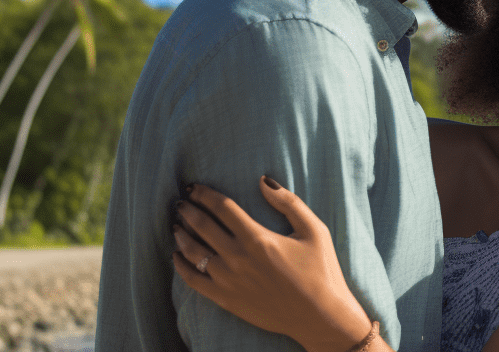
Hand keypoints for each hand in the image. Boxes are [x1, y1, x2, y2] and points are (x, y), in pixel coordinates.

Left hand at [172, 176, 377, 351]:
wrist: (319, 316)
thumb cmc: (321, 271)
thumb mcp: (314, 230)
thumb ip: (288, 202)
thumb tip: (264, 181)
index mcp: (258, 238)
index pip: (222, 208)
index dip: (205, 194)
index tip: (194, 188)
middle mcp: (238, 257)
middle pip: (203, 226)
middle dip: (189, 211)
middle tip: (182, 203)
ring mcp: (228, 280)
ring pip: (193, 252)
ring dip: (182, 235)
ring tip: (178, 226)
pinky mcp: (225, 299)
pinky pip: (193, 280)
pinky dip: (181, 266)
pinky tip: (177, 256)